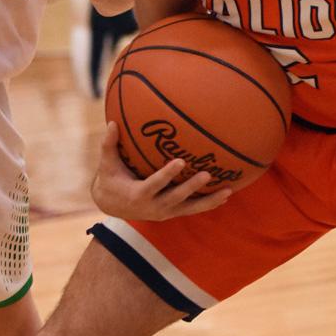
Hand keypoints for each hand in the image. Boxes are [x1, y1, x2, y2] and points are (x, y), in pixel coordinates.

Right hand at [91, 122, 231, 220]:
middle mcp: (153, 206)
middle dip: (192, 186)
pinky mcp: (172, 213)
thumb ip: (109, 145)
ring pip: (190, 208)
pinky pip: (193, 209)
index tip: (180, 161)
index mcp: (138, 194)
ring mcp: (165, 212)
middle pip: (176, 197)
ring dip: (209, 200)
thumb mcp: (107, 164)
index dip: (167, 174)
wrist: (112, 205)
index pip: (155, 184)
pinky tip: (226, 196)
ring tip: (228, 191)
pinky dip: (209, 204)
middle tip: (208, 174)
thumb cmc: (111, 179)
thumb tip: (112, 122)